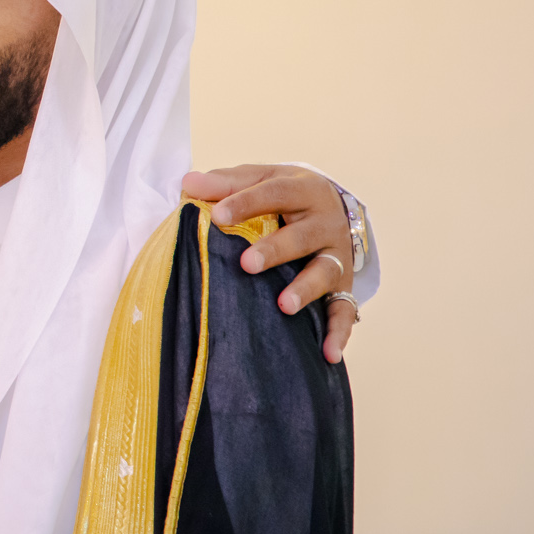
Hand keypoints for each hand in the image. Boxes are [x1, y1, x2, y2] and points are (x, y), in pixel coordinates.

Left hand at [182, 163, 355, 364]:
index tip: (217, 215)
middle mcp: (325, 222)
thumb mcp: (259, 179)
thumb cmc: (283, 193)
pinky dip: (338, 332)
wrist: (331, 204)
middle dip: (275, 250)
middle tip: (247, 263)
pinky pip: (345, 310)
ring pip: (325, 272)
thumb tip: (188, 184)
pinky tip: (327, 354)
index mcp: (302, 189)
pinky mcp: (344, 285)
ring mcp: (337, 255)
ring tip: (284, 306)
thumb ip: (225, 183)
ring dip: (305, 289)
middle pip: (301, 236)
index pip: (273, 193)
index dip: (244, 203)